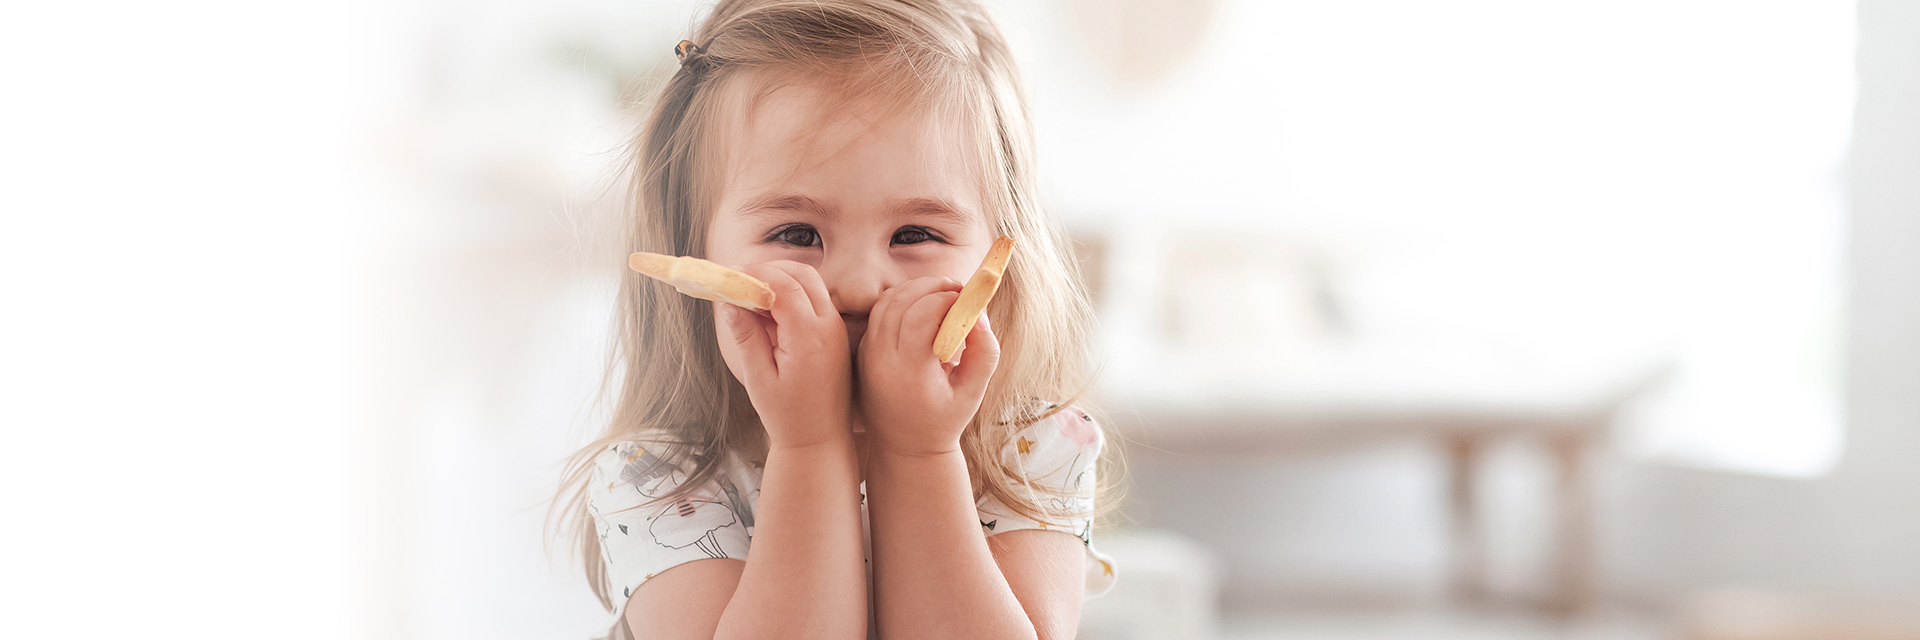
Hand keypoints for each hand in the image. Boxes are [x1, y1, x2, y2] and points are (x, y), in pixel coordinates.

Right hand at [713, 261, 852, 449]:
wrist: (820, 439)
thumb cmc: (787, 415)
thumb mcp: (758, 377)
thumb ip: (745, 336)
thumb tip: (729, 302)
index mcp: (809, 338)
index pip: (784, 286)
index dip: (756, 273)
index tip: (732, 273)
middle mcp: (829, 327)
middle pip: (802, 275)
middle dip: (770, 269)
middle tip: (740, 278)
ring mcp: (836, 329)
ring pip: (812, 284)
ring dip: (782, 280)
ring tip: (751, 296)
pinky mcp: (836, 334)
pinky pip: (815, 300)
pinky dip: (792, 295)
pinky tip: (769, 314)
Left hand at [857, 276, 1000, 456]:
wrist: (905, 449)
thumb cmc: (944, 421)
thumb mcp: (973, 393)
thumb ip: (985, 354)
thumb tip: (980, 316)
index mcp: (910, 373)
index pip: (921, 315)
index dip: (946, 299)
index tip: (967, 300)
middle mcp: (881, 362)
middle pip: (901, 301)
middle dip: (931, 286)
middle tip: (956, 289)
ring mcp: (867, 356)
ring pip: (886, 303)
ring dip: (915, 289)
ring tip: (942, 295)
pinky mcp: (862, 353)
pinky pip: (879, 314)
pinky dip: (901, 302)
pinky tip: (923, 309)